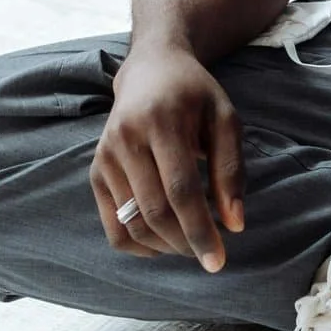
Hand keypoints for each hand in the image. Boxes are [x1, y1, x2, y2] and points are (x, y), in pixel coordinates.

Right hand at [90, 45, 244, 269]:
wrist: (150, 69)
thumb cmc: (194, 95)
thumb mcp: (225, 118)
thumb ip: (231, 169)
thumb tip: (234, 224)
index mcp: (162, 121)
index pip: (180, 190)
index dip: (200, 230)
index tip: (219, 261)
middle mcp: (126, 138)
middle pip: (154, 211)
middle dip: (185, 243)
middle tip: (208, 253)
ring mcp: (105, 156)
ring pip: (132, 222)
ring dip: (165, 246)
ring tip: (190, 242)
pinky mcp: (96, 171)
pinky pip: (112, 226)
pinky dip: (138, 244)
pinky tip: (163, 241)